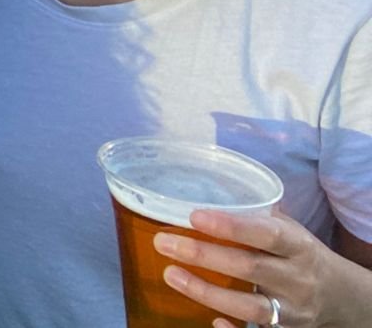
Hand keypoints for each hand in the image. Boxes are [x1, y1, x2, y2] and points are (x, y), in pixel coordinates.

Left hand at [156, 208, 371, 327]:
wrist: (338, 296)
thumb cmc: (299, 254)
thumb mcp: (289, 231)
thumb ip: (256, 214)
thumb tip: (207, 187)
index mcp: (298, 247)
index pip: (267, 234)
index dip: (232, 226)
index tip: (194, 215)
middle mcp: (296, 279)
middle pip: (250, 267)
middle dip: (204, 255)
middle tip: (164, 242)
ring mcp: (290, 310)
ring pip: (250, 306)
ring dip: (206, 292)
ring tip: (171, 273)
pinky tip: (210, 320)